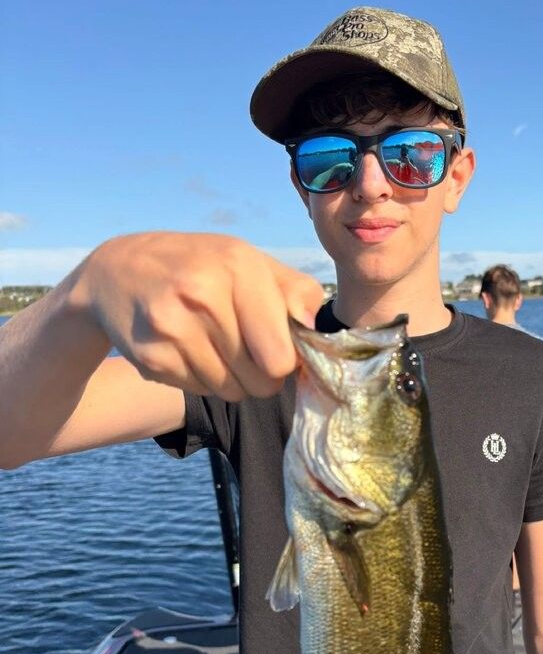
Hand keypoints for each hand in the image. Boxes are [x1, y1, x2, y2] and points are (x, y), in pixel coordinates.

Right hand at [70, 231, 323, 400]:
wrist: (116, 271)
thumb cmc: (200, 267)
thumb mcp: (248, 261)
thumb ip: (294, 289)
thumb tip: (314, 325)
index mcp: (237, 265)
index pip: (280, 356)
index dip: (286, 362)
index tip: (279, 349)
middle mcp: (202, 294)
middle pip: (260, 380)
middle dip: (262, 374)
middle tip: (247, 352)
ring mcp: (171, 328)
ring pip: (231, 392)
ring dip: (233, 379)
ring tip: (215, 346)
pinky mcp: (151, 357)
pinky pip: (201, 391)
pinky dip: (202, 379)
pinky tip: (187, 348)